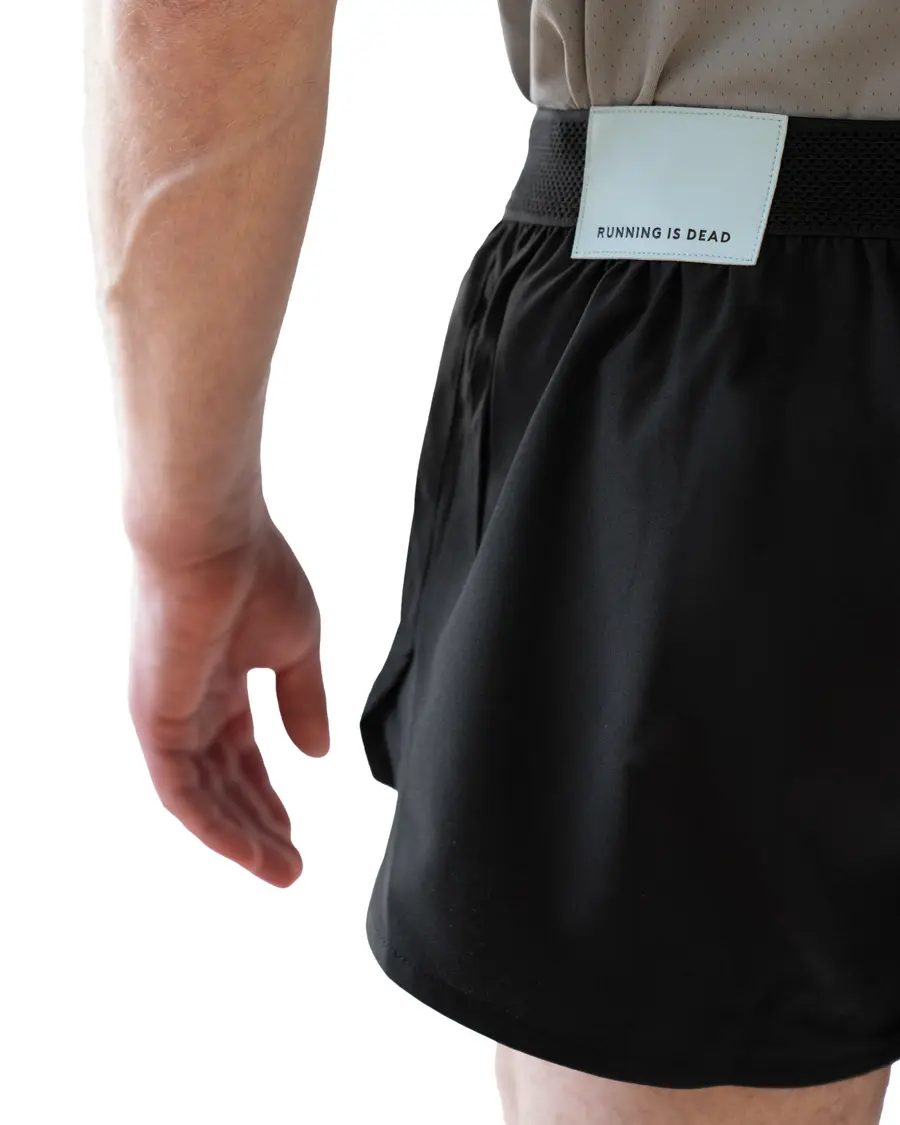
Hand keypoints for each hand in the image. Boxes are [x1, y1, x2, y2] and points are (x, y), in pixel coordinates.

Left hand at [126, 509, 328, 887]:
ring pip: (202, 797)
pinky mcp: (154, 721)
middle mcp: (189, 707)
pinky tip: (248, 852)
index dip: (269, 796)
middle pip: (223, 785)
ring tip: (281, 872)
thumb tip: (316, 755)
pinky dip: (212, 826)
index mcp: (220, 686)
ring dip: (240, 838)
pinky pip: (178, 791)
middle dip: (258, 827)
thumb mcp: (296, 649)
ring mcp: (168, 716)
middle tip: (293, 869)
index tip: (297, 833)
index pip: (241, 757)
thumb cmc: (256, 575)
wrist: (214, 538)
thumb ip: (303, 701)